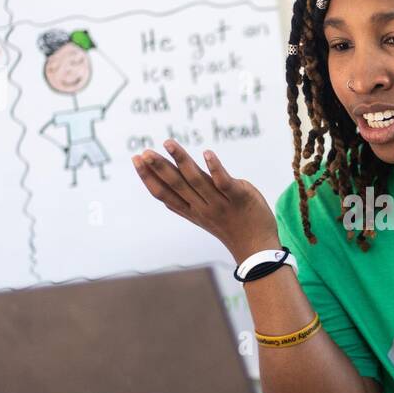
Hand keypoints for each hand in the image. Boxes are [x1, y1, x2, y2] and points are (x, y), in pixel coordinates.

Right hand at [132, 140, 280, 259]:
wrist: (257, 248)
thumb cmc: (231, 227)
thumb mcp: (204, 216)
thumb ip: (189, 201)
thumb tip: (169, 190)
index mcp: (191, 211)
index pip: (164, 194)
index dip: (148, 177)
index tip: (136, 160)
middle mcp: (202, 208)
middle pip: (176, 185)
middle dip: (158, 168)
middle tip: (144, 152)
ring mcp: (220, 203)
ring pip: (196, 180)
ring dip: (181, 160)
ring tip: (168, 143)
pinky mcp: (240, 198)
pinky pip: (224, 182)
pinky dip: (215, 168)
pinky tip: (207, 153)